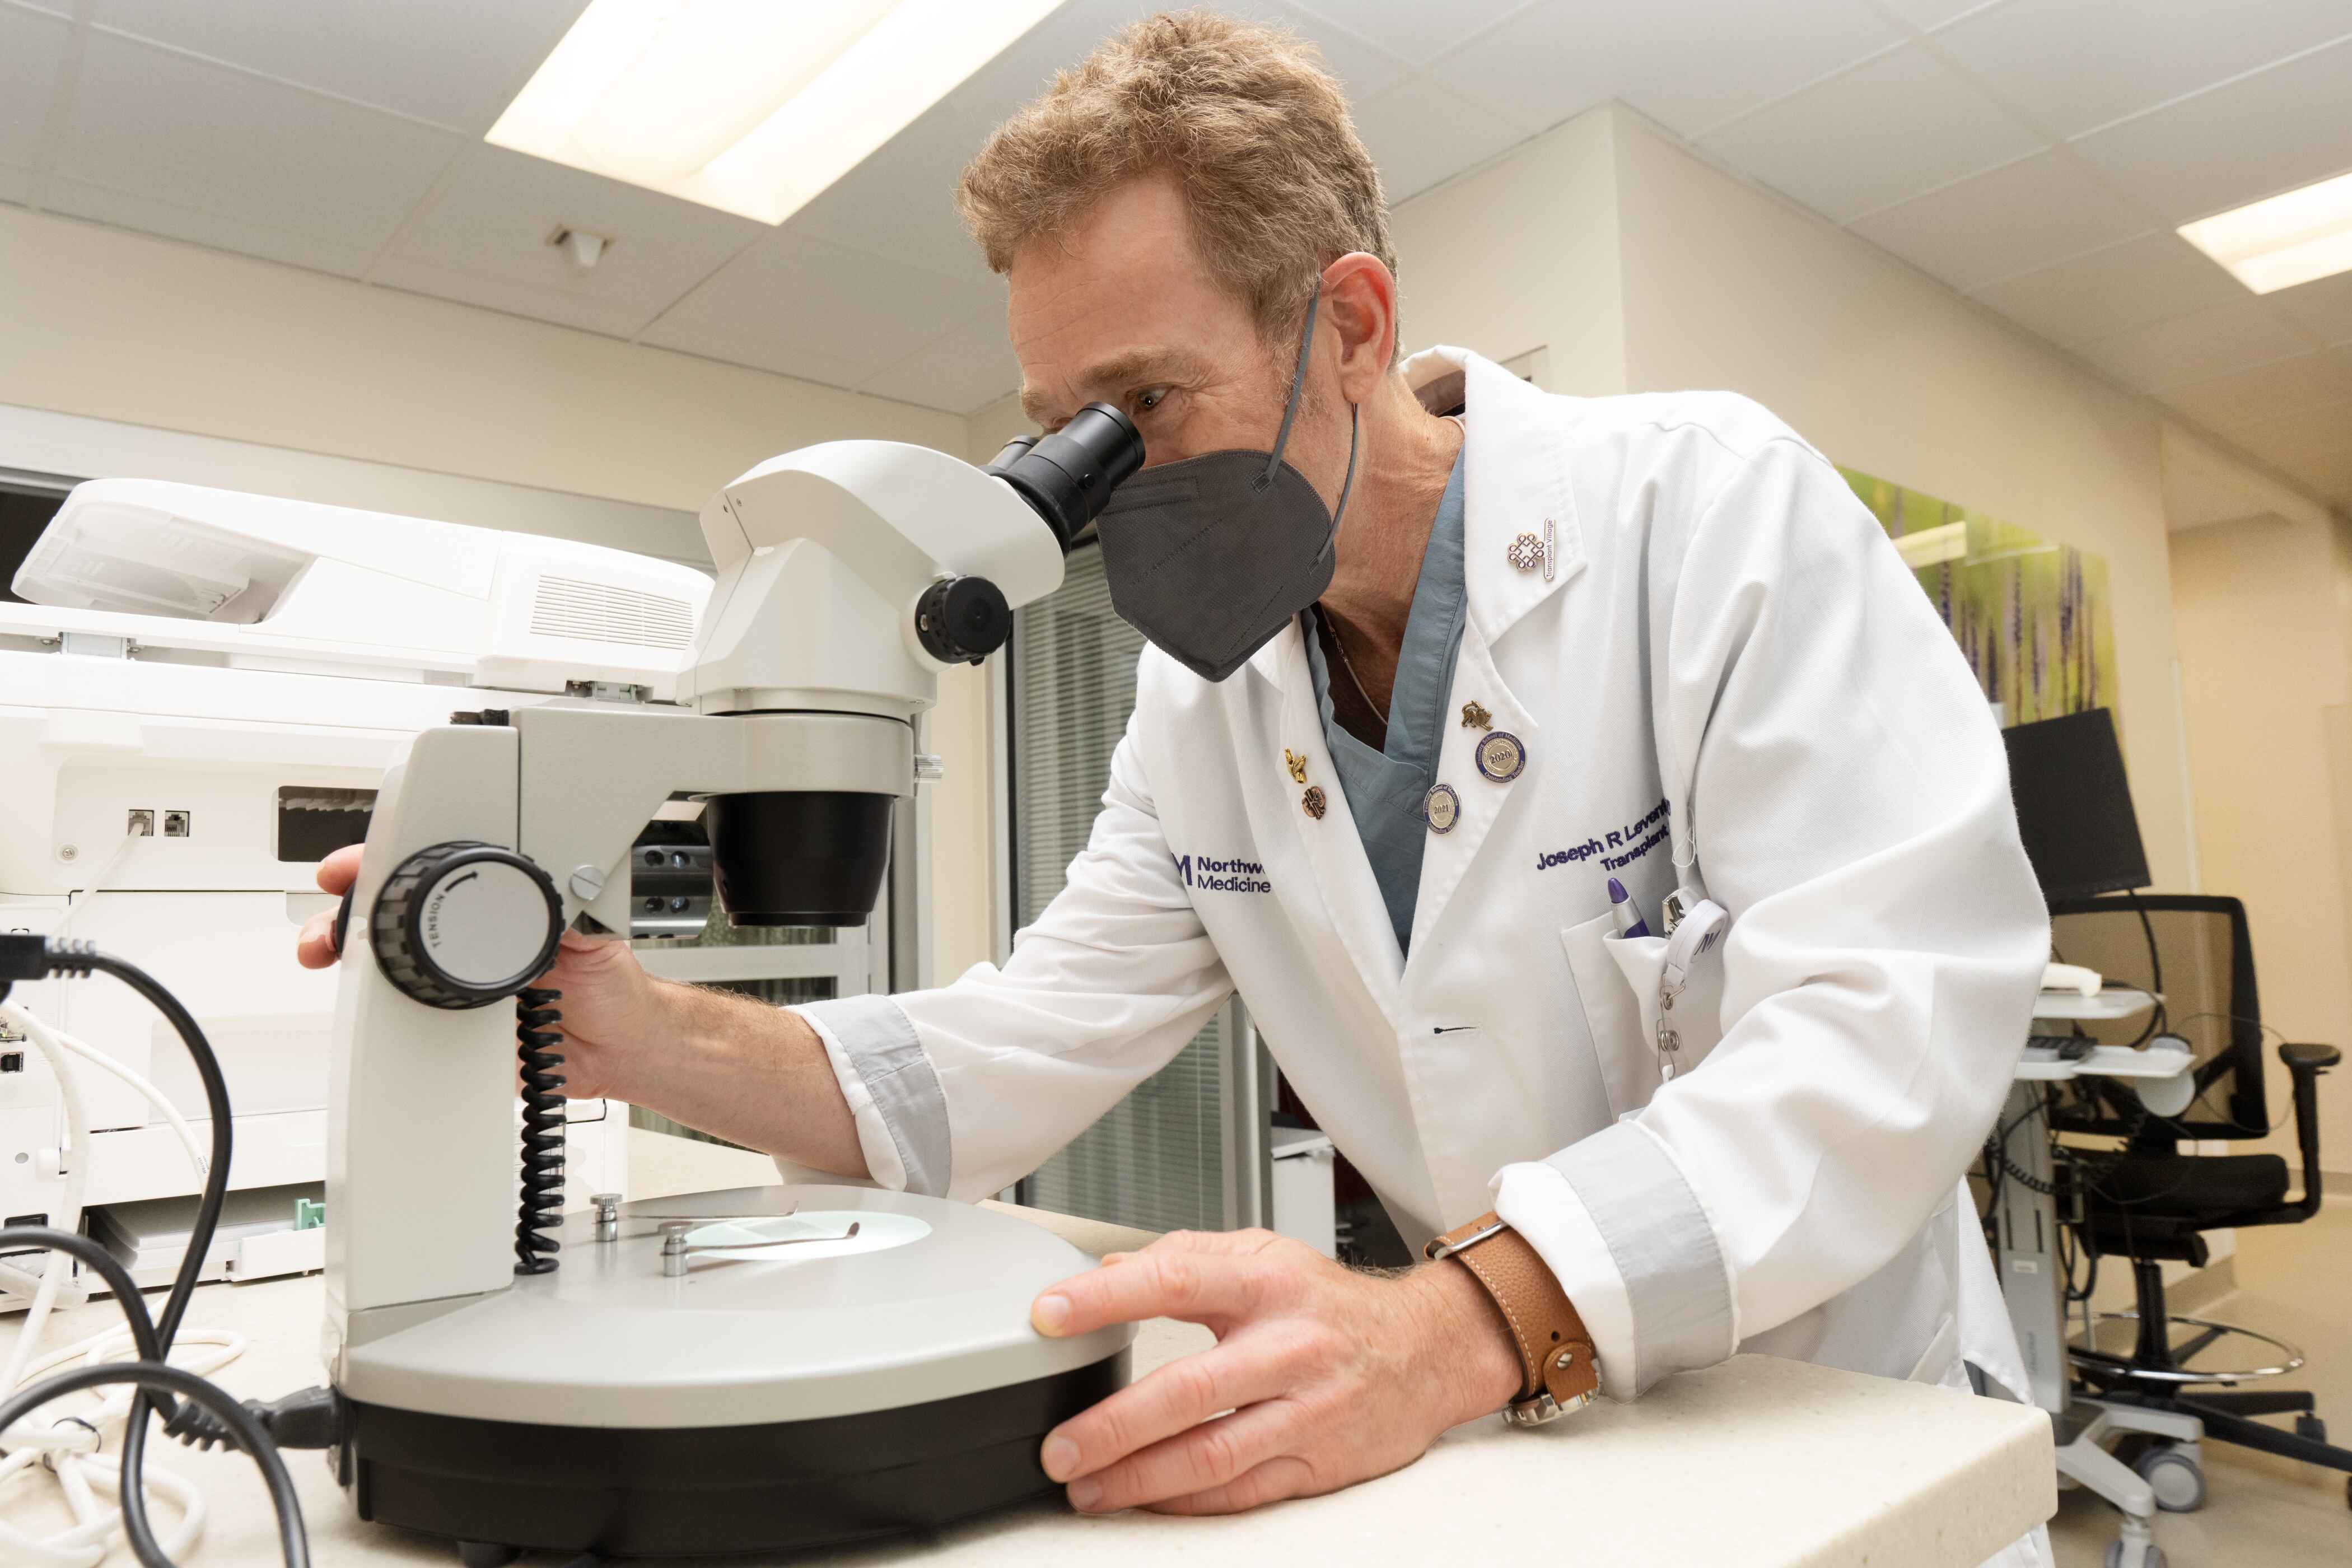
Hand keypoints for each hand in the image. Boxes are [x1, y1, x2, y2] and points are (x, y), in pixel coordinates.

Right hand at [292, 845, 669, 1100]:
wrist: (622, 1048)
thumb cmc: (614, 986)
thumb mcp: (595, 931)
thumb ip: (567, 909)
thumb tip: (549, 884)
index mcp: (503, 910)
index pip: (438, 873)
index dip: (392, 865)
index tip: (356, 867)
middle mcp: (473, 943)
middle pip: (394, 918)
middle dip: (349, 913)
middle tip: (329, 921)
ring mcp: (459, 986)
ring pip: (389, 967)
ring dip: (352, 958)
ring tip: (327, 951)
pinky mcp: (456, 1030)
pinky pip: (409, 1021)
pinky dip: (379, 1013)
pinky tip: (363, 1005)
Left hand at [1030, 1229, 1523, 1515]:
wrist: (1429, 1352)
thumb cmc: (1333, 1305)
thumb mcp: (1266, 1254)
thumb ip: (1186, 1255)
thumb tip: (1106, 1268)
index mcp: (1268, 1283)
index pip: (1175, 1281)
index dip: (1106, 1298)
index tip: (1047, 1315)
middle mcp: (1289, 1346)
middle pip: (1188, 1388)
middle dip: (1112, 1424)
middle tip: (1058, 1445)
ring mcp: (1306, 1410)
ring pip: (1212, 1454)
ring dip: (1138, 1477)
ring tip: (1085, 1487)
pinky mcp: (1319, 1463)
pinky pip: (1242, 1491)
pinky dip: (1185, 1500)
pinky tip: (1144, 1498)